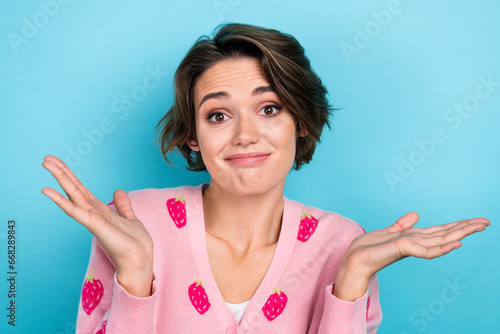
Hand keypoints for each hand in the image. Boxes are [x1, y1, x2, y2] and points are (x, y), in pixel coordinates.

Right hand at [42, 155, 153, 296]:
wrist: (140, 259)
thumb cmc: (134, 243)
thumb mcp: (129, 218)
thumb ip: (122, 205)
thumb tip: (118, 191)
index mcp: (99, 210)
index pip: (82, 189)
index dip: (71, 175)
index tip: (58, 162)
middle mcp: (92, 213)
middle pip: (74, 188)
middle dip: (61, 172)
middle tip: (46, 158)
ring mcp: (92, 218)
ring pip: (73, 194)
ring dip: (60, 178)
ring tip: (46, 164)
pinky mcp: (94, 225)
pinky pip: (76, 210)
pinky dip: (61, 200)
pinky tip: (48, 191)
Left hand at [333, 212, 489, 300]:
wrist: (354, 260)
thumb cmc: (369, 249)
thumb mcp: (388, 231)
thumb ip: (402, 225)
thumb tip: (416, 214)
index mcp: (414, 238)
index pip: (441, 230)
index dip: (458, 225)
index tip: (476, 220)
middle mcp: (416, 243)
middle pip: (446, 234)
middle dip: (466, 228)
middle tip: (487, 222)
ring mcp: (411, 247)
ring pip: (441, 240)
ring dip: (460, 234)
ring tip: (478, 227)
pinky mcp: (403, 250)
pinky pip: (425, 250)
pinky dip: (441, 247)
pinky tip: (455, 243)